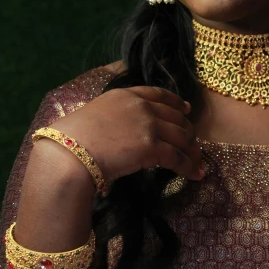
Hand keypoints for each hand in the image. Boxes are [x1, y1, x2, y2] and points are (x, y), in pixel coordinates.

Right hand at [46, 86, 202, 183]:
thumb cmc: (72, 138)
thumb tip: (119, 132)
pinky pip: (178, 157)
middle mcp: (141, 106)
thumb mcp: (94, 114)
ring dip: (193, 151)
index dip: (176, 102)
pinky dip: (190, 167)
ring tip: (199, 162)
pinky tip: (196, 174)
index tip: (186, 109)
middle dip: (188, 130)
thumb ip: (113, 117)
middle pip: (175, 116)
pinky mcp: (152, 146)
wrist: (69, 152)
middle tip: (193, 142)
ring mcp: (148, 125)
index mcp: (125, 95)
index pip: (158, 94)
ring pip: (181, 136)